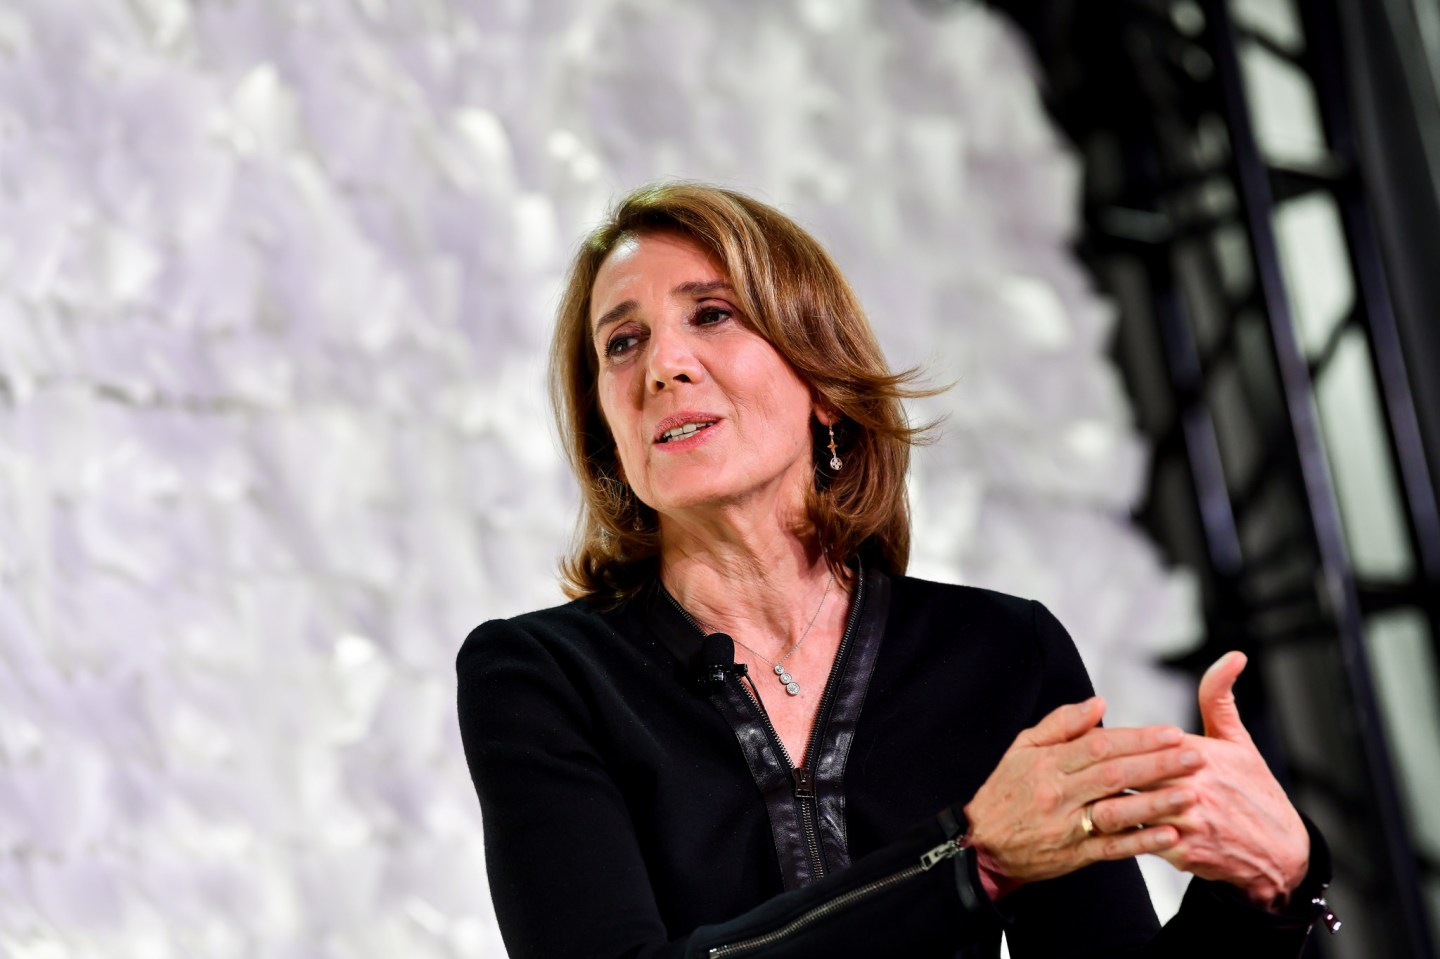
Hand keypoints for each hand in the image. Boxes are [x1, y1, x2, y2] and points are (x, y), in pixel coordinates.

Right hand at [963, 696, 1201, 895]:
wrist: (980, 842)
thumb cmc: (1005, 790)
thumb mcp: (1022, 748)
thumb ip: (1061, 724)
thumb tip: (1098, 703)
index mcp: (1047, 763)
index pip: (1098, 745)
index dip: (1137, 739)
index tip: (1171, 733)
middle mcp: (1058, 793)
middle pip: (1113, 775)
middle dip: (1158, 764)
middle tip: (1195, 756)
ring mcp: (1067, 826)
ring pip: (1116, 812)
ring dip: (1156, 803)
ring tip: (1191, 792)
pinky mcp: (1074, 856)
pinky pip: (1112, 848)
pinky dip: (1142, 841)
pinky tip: (1169, 834)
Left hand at [1087, 652, 1309, 907]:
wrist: (1280, 852)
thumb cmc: (1255, 790)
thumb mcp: (1240, 741)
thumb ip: (1220, 698)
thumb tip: (1231, 656)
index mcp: (1200, 754)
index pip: (1140, 740)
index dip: (1109, 740)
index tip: (1085, 739)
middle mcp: (1192, 786)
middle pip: (1129, 773)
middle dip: (1097, 770)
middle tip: (1067, 768)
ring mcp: (1187, 821)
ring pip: (1128, 807)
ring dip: (1099, 801)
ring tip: (1072, 795)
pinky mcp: (1183, 852)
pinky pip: (1139, 840)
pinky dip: (1117, 832)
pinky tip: (1094, 826)